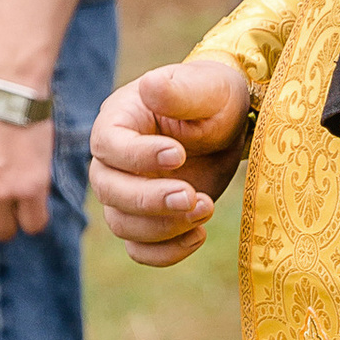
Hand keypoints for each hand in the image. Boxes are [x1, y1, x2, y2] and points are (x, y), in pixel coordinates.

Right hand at [91, 58, 253, 267]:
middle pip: (110, 191)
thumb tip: (149, 86)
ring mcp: (128, 193)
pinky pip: (140, 250)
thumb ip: (179, 88)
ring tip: (207, 208)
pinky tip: (198, 235)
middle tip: (194, 196)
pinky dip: (165, 252)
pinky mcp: (148, 220)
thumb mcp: (207, 88)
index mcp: (119, 121)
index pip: (109, 145)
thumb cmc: (215, 99)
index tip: (180, 155)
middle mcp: (114, 161)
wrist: (231, 126)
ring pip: (123, 224)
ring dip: (163, 227)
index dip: (138, 157)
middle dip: (150, 200)